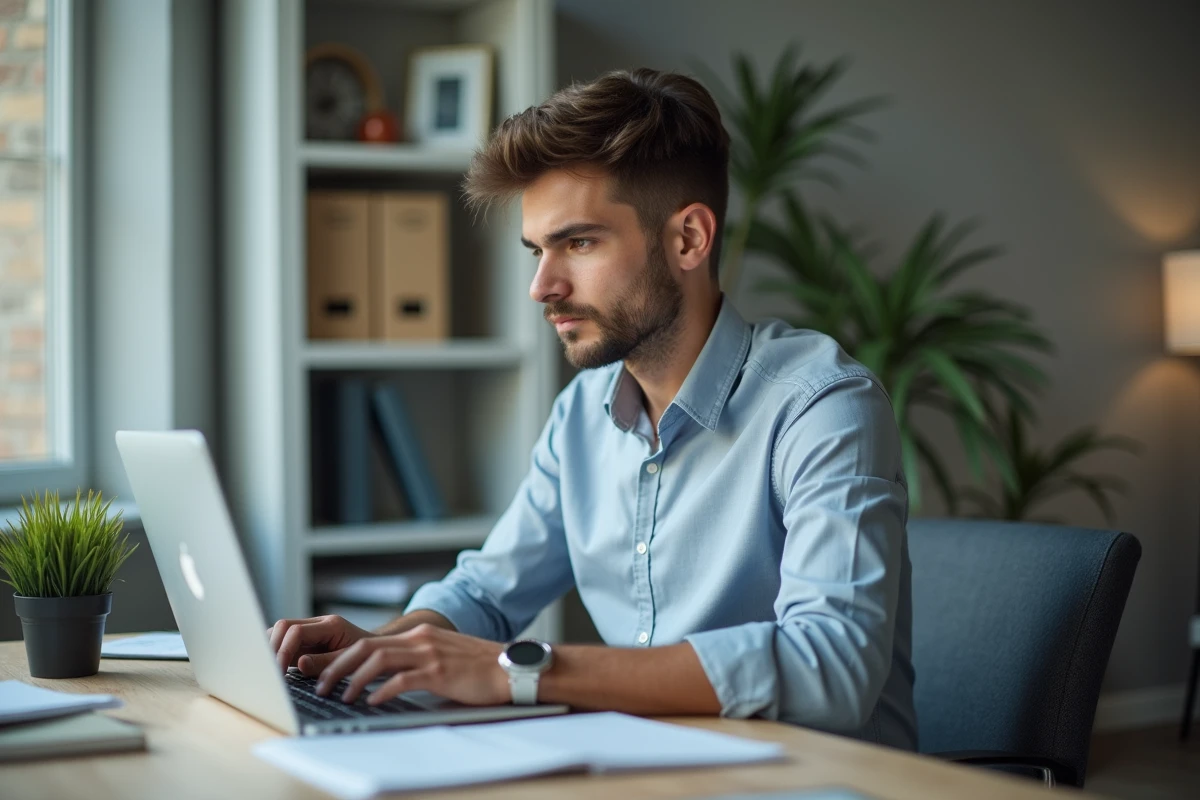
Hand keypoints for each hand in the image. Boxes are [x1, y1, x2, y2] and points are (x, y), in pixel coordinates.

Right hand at [267, 615, 374, 675]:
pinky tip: (277, 668)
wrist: (376, 650)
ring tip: (272, 671)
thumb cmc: (366, 657)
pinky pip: (285, 639)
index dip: (284, 651)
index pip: (296, 631)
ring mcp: (311, 629)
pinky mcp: (306, 639)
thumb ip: (325, 663)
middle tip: (271, 672)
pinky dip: (277, 651)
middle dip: (273, 648)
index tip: (279, 673)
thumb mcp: (350, 662)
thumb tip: (299, 663)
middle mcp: (319, 623)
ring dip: (273, 648)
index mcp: (331, 625)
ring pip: (281, 630)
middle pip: (284, 626)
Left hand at [315, 623, 508, 706]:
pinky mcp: (439, 672)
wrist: (509, 667)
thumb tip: (388, 677)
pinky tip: (372, 701)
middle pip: (366, 647)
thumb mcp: (443, 653)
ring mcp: (429, 654)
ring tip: (344, 696)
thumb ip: (417, 658)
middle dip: (339, 667)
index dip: (344, 658)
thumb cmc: (479, 666)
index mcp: (419, 634)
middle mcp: (420, 639)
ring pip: (378, 661)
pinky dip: (382, 690)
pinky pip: (402, 679)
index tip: (329, 674)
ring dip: (354, 680)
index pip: (371, 641)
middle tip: (324, 686)